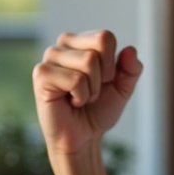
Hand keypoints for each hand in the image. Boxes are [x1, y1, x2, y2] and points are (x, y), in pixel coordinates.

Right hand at [33, 30, 142, 157]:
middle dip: (103, 76)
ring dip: (92, 89)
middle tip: (90, 91)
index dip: (112, 64)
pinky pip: (76, 79)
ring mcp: (50, 58)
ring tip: (79, 97)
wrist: (83, 137)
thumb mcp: (123, 88)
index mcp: (80, 42)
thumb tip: (130, 50)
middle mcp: (62, 45)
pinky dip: (80, 96)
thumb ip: (132, 69)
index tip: (103, 81)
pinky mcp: (41, 74)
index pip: (105, 37)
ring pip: (89, 61)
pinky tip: (70, 101)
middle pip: (99, 46)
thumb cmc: (98, 110)